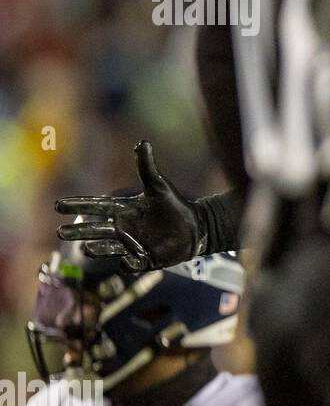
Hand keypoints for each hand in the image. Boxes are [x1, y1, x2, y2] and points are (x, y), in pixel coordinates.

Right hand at [56, 141, 204, 271]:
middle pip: (96, 229)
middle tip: (60, 232)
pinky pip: (132, 263)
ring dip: (96, 248)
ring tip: (84, 248)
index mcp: (124, 210)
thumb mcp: (159, 185)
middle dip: (78, 231)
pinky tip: (127, 261)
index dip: (78, 206)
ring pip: (108, 248)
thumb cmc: (174, 205)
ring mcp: (133, 244)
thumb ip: (147, 167)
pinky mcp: (145, 259)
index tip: (58, 205)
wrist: (195, 226)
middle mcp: (124, 228)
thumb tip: (142, 142)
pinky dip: (128, 263)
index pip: (96, 207)